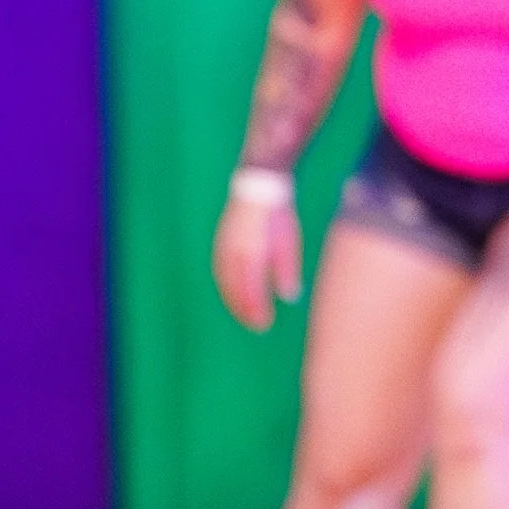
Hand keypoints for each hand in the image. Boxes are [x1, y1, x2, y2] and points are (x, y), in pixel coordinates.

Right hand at [213, 192, 301, 331]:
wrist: (258, 183)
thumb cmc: (278, 214)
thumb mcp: (289, 242)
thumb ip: (287, 270)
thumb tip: (289, 297)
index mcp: (249, 252)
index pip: (249, 289)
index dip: (255, 309)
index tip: (264, 323)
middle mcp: (231, 251)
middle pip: (233, 288)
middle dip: (244, 309)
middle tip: (257, 325)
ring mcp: (222, 245)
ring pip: (224, 281)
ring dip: (233, 300)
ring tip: (246, 314)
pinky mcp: (220, 242)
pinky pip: (220, 270)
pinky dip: (226, 286)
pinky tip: (235, 294)